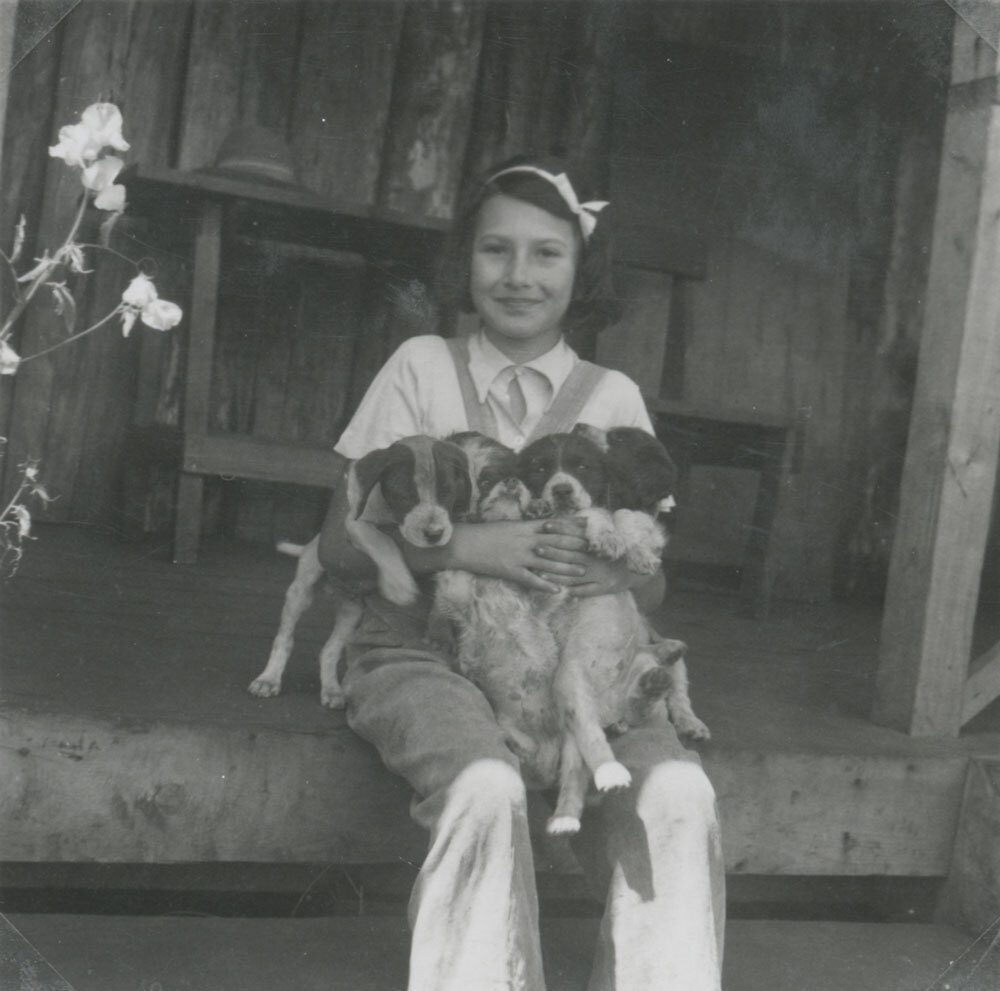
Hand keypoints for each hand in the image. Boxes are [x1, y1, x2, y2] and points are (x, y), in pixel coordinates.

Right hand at [446, 520, 589, 594]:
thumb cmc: (485, 534)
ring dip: (567, 568)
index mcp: (524, 527)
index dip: (572, 527)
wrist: (464, 544)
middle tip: (592, 551)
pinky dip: (545, 586)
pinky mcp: (511, 571)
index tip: (587, 528)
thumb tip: (544, 526)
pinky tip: (558, 590)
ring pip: (548, 563)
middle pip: (556, 543)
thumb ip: (527, 528)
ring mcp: (519, 557)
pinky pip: (532, 580)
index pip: (554, 526)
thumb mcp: (508, 526)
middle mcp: (525, 541)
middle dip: (575, 547)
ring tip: (582, 571)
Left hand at [531, 517, 636, 597]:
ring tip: (539, 574)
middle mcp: (600, 558)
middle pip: (573, 554)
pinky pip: (587, 591)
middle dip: (554, 552)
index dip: (561, 529)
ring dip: (557, 575)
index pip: (577, 533)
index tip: (545, 525)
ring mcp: (602, 574)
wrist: (642, 567)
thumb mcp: (610, 535)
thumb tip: (573, 518)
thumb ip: (592, 530)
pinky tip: (559, 591)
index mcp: (600, 542)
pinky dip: (573, 591)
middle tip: (537, 548)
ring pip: (576, 575)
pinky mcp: (605, 587)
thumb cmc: (620, 548)